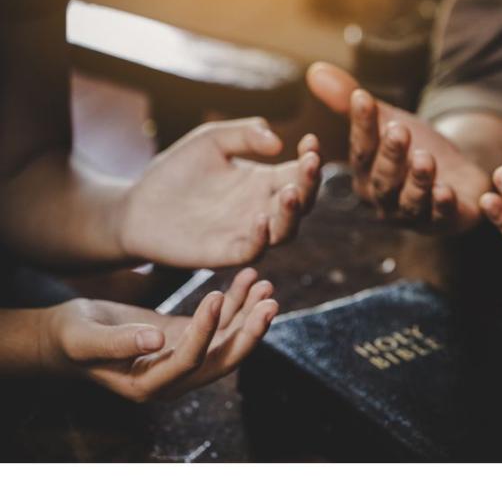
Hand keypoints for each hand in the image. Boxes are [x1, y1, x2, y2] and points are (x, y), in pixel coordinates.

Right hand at [43, 268, 277, 401]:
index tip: (217, 296)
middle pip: (223, 359)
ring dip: (250, 314)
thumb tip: (156, 340)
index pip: (189, 360)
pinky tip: (250, 279)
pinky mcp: (190, 339)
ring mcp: (186, 360)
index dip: (206, 331)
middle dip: (249, 332)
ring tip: (266, 284)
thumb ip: (118, 342)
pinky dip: (238, 303)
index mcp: (149, 385)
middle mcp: (175, 379)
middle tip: (270, 302)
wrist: (69, 337)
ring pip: (229, 341)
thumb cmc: (72, 338)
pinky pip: (222, 325)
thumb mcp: (85, 338)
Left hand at [120, 118, 320, 267]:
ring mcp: (248, 232)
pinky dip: (261, 238)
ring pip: (286, 230)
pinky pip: (254, 250)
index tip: (311, 141)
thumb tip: (278, 143)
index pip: (299, 172)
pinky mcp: (227, 252)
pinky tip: (260, 219)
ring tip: (289, 192)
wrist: (137, 207)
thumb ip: (244, 134)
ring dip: (292, 213)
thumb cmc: (176, 172)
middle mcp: (263, 208)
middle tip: (310, 164)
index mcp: (264, 181)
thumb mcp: (211, 140)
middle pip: (302, 202)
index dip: (311, 158)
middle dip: (310, 184)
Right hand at [306, 62, 488, 233]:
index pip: (361, 150)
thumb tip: (314, 70)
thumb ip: (351, 101)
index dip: (362, 126)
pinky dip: (444, 206)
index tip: (364, 99)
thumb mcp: (385, 121)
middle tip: (399, 130)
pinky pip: (442, 217)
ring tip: (425, 159)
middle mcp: (385, 199)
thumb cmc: (412, 151)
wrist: (455, 174)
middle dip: (390, 155)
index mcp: (365, 175)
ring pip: (411, 201)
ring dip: (418, 182)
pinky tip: (447, 191)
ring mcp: (415, 214)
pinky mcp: (446, 221)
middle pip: (383, 179)